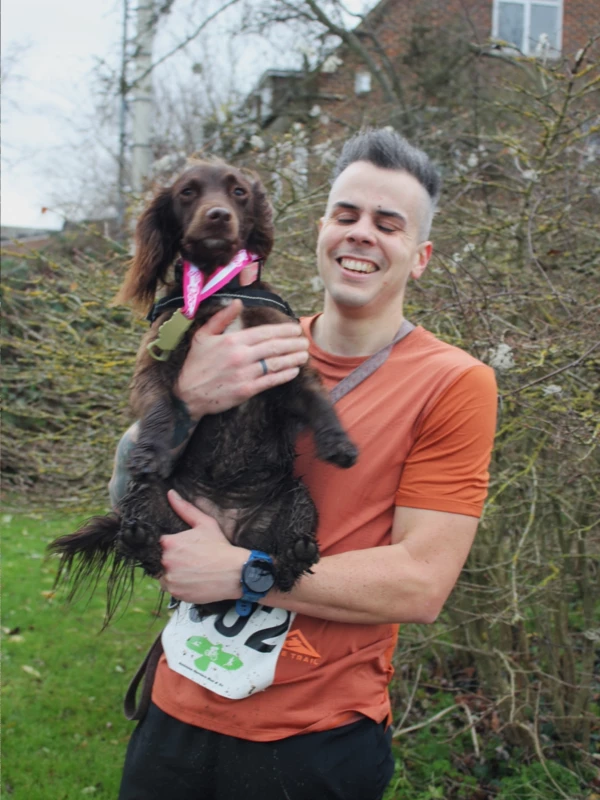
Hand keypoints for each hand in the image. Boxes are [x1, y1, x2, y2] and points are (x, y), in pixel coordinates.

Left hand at [159, 490, 247, 603]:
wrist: (235, 572)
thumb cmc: (220, 547)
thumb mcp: (205, 523)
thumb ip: (185, 509)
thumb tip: (170, 493)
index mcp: (169, 543)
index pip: (160, 544)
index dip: (172, 545)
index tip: (184, 548)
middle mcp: (166, 561)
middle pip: (161, 560)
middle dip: (172, 559)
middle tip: (190, 559)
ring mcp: (170, 579)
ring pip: (164, 575)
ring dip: (174, 573)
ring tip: (192, 571)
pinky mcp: (176, 593)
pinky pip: (172, 589)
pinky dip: (180, 586)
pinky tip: (193, 580)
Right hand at [174, 300, 308, 419]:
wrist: (187, 394)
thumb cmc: (195, 364)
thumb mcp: (203, 336)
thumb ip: (221, 318)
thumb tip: (238, 303)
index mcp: (232, 340)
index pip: (265, 332)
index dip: (284, 330)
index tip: (295, 329)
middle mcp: (241, 355)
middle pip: (275, 347)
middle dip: (293, 343)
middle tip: (305, 342)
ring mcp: (245, 373)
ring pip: (276, 363)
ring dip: (293, 358)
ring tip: (304, 355)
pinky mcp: (246, 390)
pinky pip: (271, 380)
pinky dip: (285, 375)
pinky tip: (294, 371)